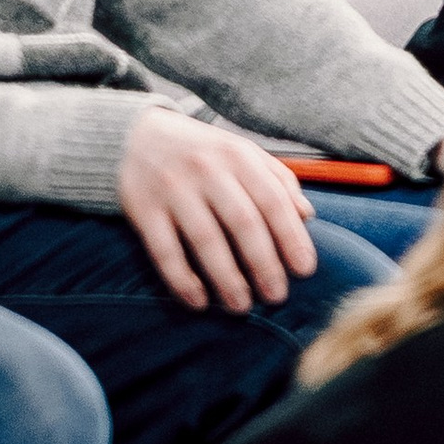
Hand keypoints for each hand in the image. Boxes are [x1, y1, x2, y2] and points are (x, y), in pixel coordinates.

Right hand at [116, 112, 319, 313]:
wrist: (136, 136)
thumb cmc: (203, 153)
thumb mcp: (242, 153)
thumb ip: (277, 180)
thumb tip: (307, 215)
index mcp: (237, 155)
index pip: (272, 199)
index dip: (291, 236)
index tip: (304, 270)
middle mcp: (206, 168)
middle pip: (242, 221)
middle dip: (263, 264)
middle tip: (276, 297)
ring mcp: (173, 188)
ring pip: (205, 239)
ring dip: (227, 278)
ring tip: (241, 306)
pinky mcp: (143, 208)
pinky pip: (164, 250)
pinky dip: (182, 280)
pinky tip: (198, 302)